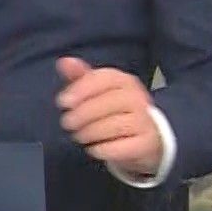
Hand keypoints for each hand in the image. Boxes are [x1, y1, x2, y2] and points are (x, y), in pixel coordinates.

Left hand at [56, 57, 161, 177]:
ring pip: (112, 126)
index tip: (63, 102)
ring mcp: (145, 121)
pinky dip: (102, 149)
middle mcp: (138, 98)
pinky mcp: (146, 143)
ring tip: (79, 136)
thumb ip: (81, 76)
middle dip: (82, 114)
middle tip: (67, 123)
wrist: (148, 137)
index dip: (81, 89)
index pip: (103, 79)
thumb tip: (64, 61)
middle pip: (107, 103)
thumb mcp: (100, 91)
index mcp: (126, 81)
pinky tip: (94, 149)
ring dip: (89, 133)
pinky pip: (119, 147)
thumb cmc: (118, 111)